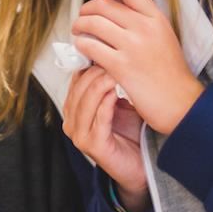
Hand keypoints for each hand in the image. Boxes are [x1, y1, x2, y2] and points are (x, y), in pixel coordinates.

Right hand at [63, 66, 149, 211]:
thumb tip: (114, 52)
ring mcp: (79, 134)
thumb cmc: (131, 132)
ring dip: (102, 84)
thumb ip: (111, 83)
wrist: (141, 164)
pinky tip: (117, 92)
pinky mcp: (92, 146)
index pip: (77, 78)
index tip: (108, 47)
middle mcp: (71, 121)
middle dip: (97, 70)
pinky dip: (107, 103)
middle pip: (79, 87)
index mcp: (74, 108)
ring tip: (117, 71)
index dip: (91, 62)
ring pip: (86, 100)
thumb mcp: (119, 101)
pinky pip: (98, 119)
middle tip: (115, 57)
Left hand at [70, 0, 203, 134]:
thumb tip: (115, 10)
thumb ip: (144, 21)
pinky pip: (91, 47)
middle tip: (83, 17)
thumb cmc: (171, 73)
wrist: (180, 102)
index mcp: (156, 18)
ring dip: (80, 25)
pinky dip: (81, 44)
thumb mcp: (163, 36)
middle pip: (104, 4)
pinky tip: (82, 48)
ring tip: (78, 32)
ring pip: (93, 23)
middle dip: (87, 9)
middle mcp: (144, 27)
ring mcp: (132, 46)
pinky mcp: (120, 66)